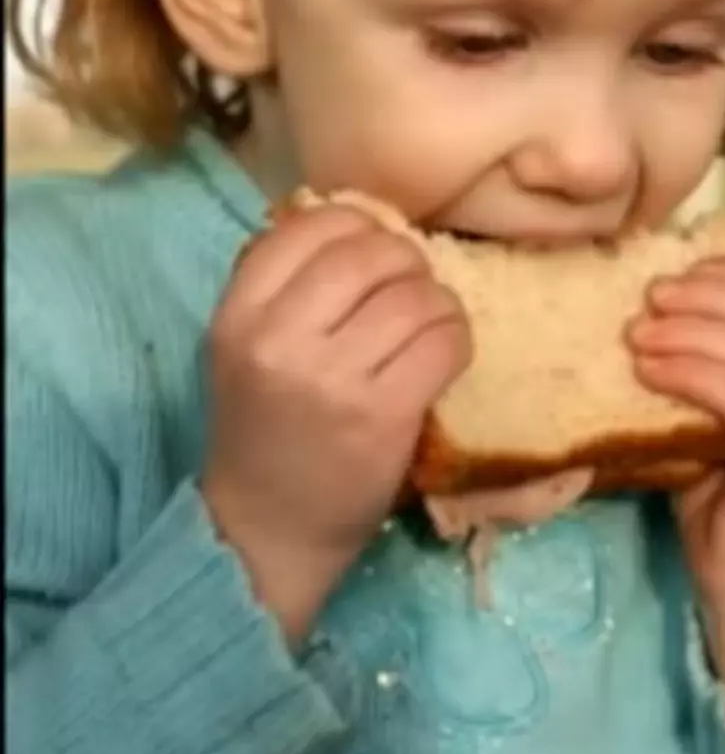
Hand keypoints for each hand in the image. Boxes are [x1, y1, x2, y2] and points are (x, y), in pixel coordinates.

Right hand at [202, 204, 470, 641]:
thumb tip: (364, 223)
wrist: (267, 531)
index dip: (355, 223)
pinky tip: (445, 352)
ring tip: (431, 321)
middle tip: (412, 282)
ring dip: (438, 301)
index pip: (307, 227)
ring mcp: (333, 378)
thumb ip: (287, 288)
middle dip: (404, 259)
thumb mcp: (246, 350)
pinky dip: (457, 338)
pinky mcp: (383, 415)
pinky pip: (443, 343)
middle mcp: (279, 339)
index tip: (373, 246)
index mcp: (238, 315)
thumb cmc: (264, 432)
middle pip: (368, 254)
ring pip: (414, 296)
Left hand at [625, 256, 724, 738]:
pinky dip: (688, 371)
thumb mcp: (723, 404)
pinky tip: (648, 370)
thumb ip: (720, 353)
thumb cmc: (723, 489)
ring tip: (636, 334)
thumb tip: (663, 292)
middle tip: (648, 300)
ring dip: (686, 332)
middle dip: (703, 297)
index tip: (678, 272)